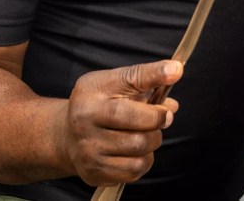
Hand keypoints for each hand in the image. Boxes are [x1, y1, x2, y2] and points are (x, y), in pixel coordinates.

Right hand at [59, 59, 183, 186]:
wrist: (68, 134)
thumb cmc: (98, 104)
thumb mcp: (115, 81)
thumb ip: (145, 76)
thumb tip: (174, 71)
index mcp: (90, 95)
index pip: (128, 85)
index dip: (155, 78)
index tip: (175, 71)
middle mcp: (85, 124)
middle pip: (137, 128)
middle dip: (158, 121)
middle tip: (161, 117)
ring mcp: (88, 151)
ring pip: (139, 152)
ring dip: (152, 141)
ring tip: (146, 133)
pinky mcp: (94, 172)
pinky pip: (134, 171)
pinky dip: (144, 160)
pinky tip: (137, 150)